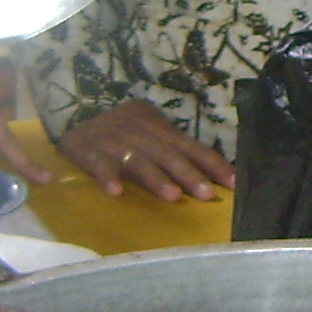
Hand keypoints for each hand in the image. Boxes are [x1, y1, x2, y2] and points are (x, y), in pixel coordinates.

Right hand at [56, 99, 231, 202]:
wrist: (77, 115)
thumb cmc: (125, 132)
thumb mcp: (153, 134)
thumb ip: (177, 153)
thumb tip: (213, 178)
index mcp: (161, 131)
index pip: (193, 147)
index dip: (213, 165)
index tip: (234, 184)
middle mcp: (141, 135)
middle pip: (169, 156)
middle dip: (189, 175)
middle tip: (206, 195)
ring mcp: (115, 143)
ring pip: (139, 162)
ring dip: (156, 179)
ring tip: (172, 197)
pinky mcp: (90, 152)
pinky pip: (100, 166)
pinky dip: (108, 177)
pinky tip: (116, 191)